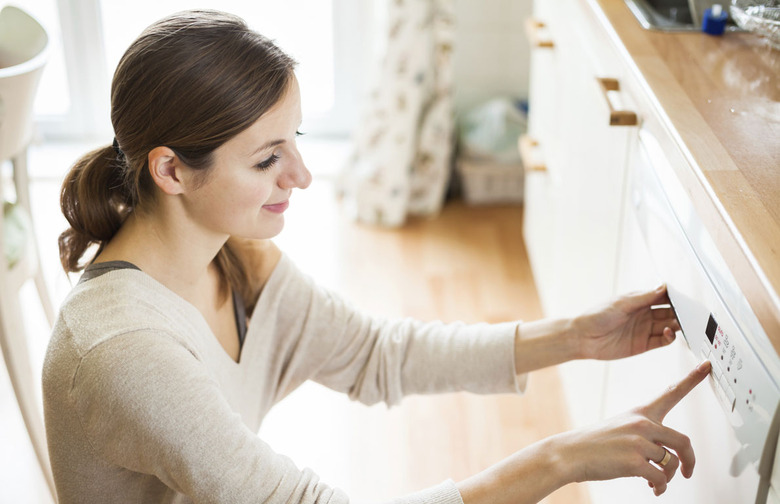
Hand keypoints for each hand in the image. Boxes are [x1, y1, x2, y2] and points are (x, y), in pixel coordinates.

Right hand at [553, 360, 710, 495]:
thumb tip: (665, 456)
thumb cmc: (594, 443)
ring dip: (668, 477)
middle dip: (689, 460)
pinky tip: (652, 488)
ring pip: (671, 463)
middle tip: (687, 471)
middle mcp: (642, 424)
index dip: (692, 379)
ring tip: (657, 482)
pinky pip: (661, 478)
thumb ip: (645, 434)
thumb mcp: (620, 427)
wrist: (569, 453)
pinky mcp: (634, 461)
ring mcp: (638, 442)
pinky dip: (660, 487)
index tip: (707, 367)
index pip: (671, 392)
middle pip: (683, 441)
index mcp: (640, 412)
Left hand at [574, 284, 680, 359]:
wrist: (583, 338)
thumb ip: (644, 297)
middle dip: (681, 312)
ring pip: (668, 326)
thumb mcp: (622, 303)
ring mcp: (644, 329)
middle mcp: (644, 314)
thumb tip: (664, 286)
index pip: (663, 297)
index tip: (687, 298)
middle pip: (669, 312)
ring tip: (684, 324)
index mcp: (639, 301)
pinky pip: (662, 341)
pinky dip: (670, 337)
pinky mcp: (643, 344)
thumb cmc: (597, 316)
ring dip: (678, 325)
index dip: (675, 298)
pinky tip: (670, 333)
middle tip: (692, 313)